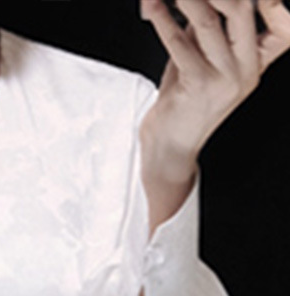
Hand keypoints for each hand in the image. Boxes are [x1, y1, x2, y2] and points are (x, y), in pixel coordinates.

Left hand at [139, 0, 289, 229]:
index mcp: (257, 62)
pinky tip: (151, 6)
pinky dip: (162, 20)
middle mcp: (246, 69)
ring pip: (208, 21)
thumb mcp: (202, 63)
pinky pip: (179, 43)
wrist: (170, 149)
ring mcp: (224, 79)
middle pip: (242, 8)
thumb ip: (206, 31)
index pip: (282, 23)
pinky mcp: (197, 86)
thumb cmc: (184, 103)